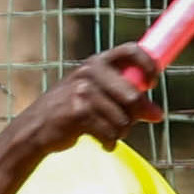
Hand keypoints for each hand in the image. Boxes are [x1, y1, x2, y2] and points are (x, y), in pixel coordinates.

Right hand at [0, 45, 164, 158]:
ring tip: (108, 133)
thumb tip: (157, 114)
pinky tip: (102, 142)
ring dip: (120, 133)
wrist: (35, 127)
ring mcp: (83, 91)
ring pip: (123, 120)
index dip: (149, 65)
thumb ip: (124, 97)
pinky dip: (110, 142)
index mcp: (97, 62)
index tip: (153, 83)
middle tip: (130, 124)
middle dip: (137, 115)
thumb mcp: (96, 95)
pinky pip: (110, 132)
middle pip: (133, 95)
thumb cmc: (70, 110)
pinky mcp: (78, 112)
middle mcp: (90, 72)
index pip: (132, 51)